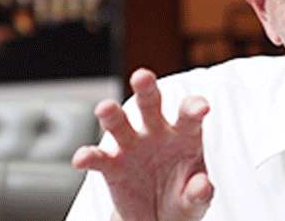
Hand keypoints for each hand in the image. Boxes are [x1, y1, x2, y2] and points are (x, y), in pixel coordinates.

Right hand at [72, 68, 213, 220]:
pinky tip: (83, 159)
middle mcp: (156, 132)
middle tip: (142, 76)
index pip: (189, 114)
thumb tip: (201, 186)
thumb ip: (200, 192)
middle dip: (146, 89)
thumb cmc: (183, 198)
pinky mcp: (113, 166)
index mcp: (184, 134)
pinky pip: (98, 159)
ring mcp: (132, 146)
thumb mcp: (197, 200)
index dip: (194, 107)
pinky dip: (89, 157)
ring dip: (111, 114)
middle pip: (150, 104)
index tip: (201, 107)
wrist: (158, 218)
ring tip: (105, 109)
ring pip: (119, 123)